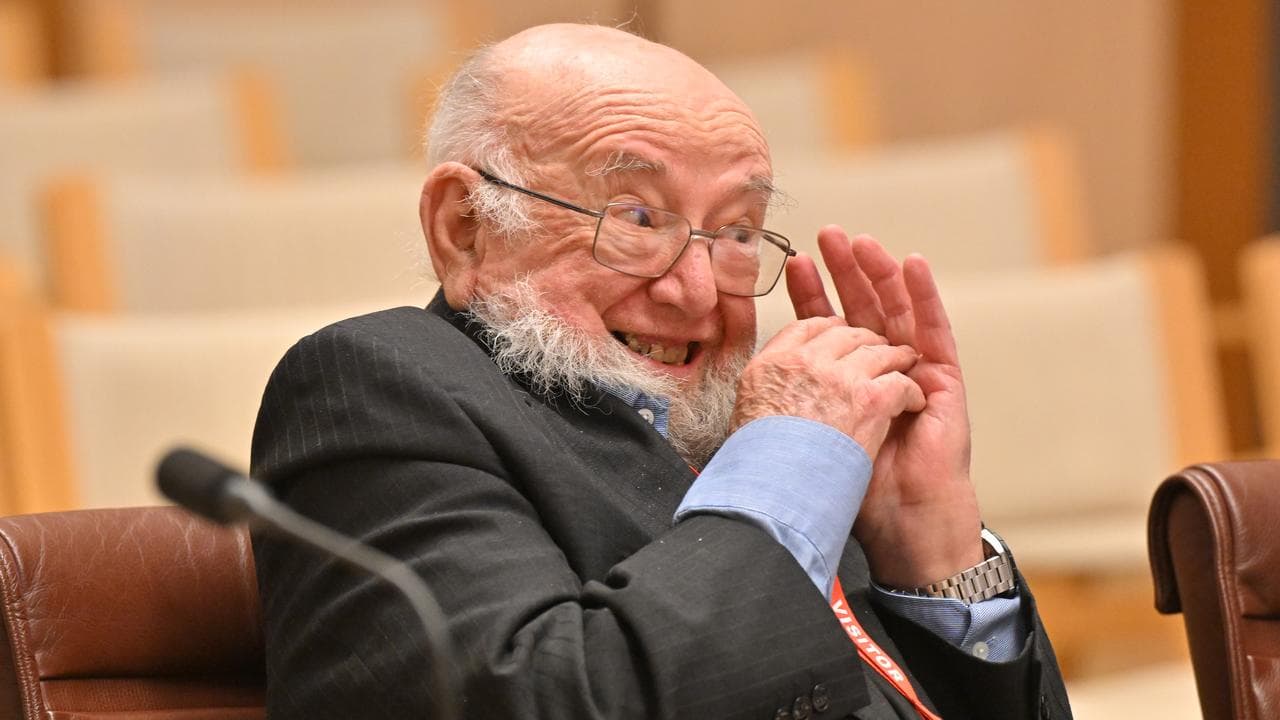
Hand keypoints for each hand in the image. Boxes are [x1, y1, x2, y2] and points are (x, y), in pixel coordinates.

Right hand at [732, 316, 925, 459]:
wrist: (779, 493)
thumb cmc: (763, 465)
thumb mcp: (746, 415)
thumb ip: (766, 391)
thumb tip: (775, 389)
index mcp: (771, 364)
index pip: (804, 329)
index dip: (828, 331)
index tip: (838, 338)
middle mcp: (804, 362)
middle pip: (844, 334)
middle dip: (865, 341)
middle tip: (879, 351)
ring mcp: (838, 377)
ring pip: (877, 352)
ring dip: (895, 360)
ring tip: (905, 369)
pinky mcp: (868, 399)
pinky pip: (899, 382)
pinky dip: (910, 392)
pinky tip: (912, 402)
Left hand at [786, 227, 981, 587]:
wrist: (899, 519)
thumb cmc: (857, 486)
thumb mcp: (817, 433)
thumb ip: (800, 401)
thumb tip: (756, 380)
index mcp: (848, 382)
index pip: (829, 329)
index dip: (814, 296)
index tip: (796, 263)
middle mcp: (881, 370)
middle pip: (863, 309)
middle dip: (845, 272)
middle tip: (828, 234)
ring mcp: (915, 371)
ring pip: (896, 311)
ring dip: (879, 273)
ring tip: (862, 241)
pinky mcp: (944, 378)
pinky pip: (934, 329)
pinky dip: (924, 296)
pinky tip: (913, 264)